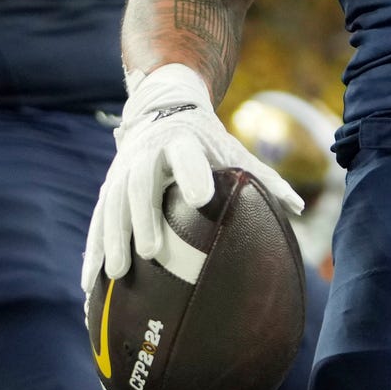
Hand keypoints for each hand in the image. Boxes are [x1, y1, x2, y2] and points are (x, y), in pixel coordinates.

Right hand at [84, 63, 304, 291]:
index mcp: (182, 141)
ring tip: (116, 275)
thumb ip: (263, 177)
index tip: (201, 198)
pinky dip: (92, 250)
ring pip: (111, 205)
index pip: (185, 155)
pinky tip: (90, 282)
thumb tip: (299, 208)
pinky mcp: (108, 188)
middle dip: (143, 218)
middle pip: (139, 184)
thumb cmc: (206, 138)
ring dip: (111, 239)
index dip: (192, 174)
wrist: (161, 107)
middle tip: (150, 252)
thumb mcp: (233, 150)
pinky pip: (97, 220)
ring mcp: (122, 171)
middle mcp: (146, 153)